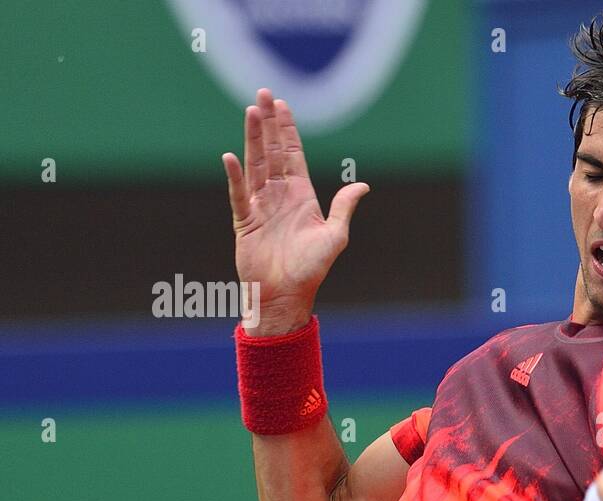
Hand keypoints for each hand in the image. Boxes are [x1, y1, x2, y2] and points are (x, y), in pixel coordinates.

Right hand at [221, 88, 368, 334]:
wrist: (286, 296)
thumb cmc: (312, 270)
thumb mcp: (335, 237)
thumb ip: (344, 207)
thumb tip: (363, 185)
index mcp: (301, 196)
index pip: (293, 155)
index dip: (287, 130)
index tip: (282, 105)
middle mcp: (279, 196)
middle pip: (271, 151)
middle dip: (268, 123)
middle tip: (262, 94)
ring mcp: (260, 206)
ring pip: (255, 164)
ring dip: (253, 138)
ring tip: (251, 112)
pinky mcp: (244, 221)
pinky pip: (238, 195)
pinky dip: (235, 177)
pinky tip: (231, 157)